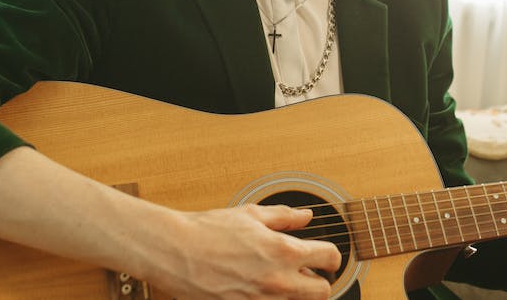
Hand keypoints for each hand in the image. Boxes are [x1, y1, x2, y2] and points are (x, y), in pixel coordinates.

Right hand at [148, 204, 341, 298]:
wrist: (174, 252)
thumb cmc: (208, 230)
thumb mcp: (250, 214)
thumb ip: (284, 217)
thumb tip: (306, 216)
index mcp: (284, 252)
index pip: (330, 258)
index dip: (332, 256)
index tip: (326, 257)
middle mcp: (278, 282)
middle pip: (322, 292)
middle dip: (320, 282)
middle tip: (309, 274)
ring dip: (293, 293)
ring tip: (277, 280)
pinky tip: (259, 290)